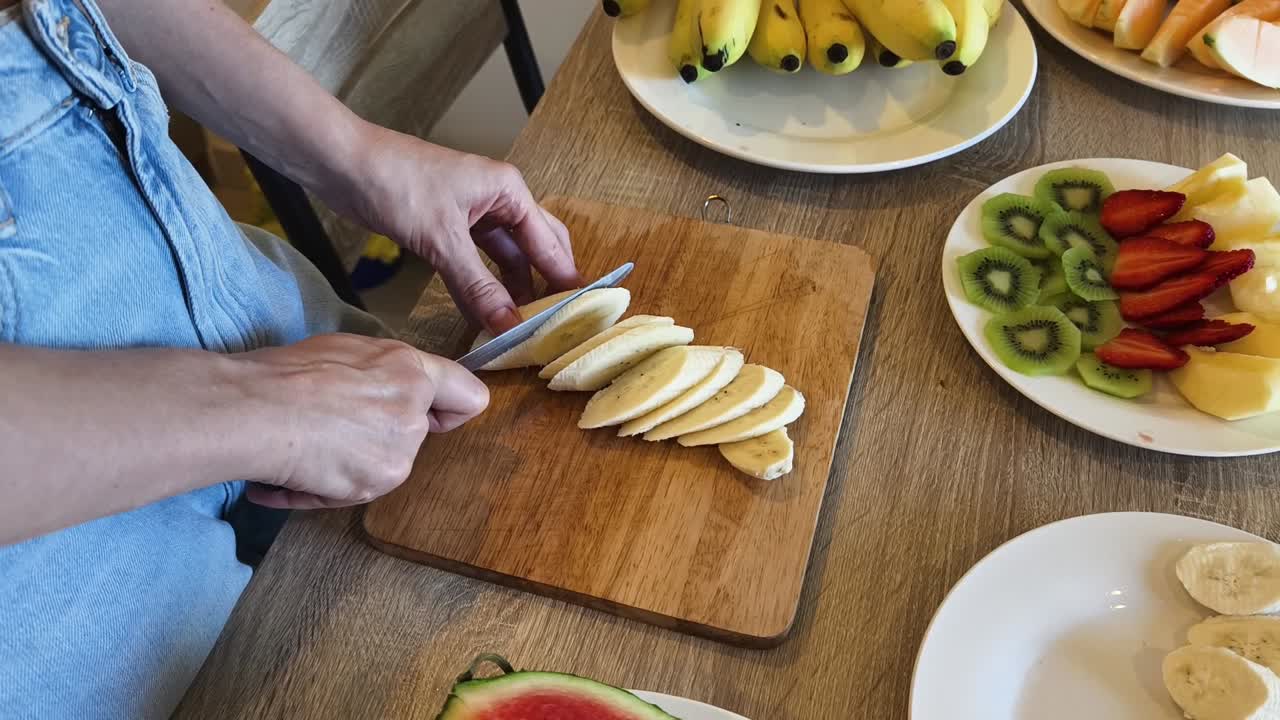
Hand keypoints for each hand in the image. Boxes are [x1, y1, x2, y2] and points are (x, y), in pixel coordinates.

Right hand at [235, 334, 488, 509]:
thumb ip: (383, 374)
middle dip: (380, 434)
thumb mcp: (348, 352)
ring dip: (350, 462)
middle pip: (415, 434)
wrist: (254, 410)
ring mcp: (398, 453)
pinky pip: (354, 489)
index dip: (451, 409)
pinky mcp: (375, 485)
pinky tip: (291, 470)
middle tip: (335, 424)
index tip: (435, 414)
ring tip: (307, 444)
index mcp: (410, 372)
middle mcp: (413, 413)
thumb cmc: (286, 374)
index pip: (469, 397)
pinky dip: (322, 487)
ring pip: (383, 463)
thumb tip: (382, 387)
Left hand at [321, 125, 582, 333]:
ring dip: (513, 291)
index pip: (551, 245)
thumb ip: (477, 286)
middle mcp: (499, 201)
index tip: (579, 318)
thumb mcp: (441, 240)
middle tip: (554, 326)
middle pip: (538, 250)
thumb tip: (508, 325)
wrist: (342, 164)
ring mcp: (475, 214)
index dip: (565, 283)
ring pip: (508, 259)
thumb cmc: (394, 181)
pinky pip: (479, 263)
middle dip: (546, 287)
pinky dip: (484, 287)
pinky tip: (486, 314)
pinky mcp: (451, 228)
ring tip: (520, 328)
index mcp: (510, 191)